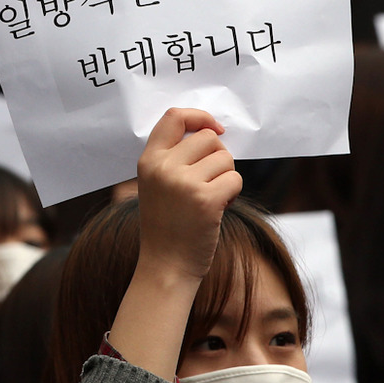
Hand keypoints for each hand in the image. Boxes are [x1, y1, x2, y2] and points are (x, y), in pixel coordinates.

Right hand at [108, 108, 241, 379]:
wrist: (165, 266)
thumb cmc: (166, 225)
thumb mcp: (157, 184)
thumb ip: (174, 157)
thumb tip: (212, 131)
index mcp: (149, 160)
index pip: (174, 117)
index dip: (200, 116)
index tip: (215, 128)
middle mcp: (163, 167)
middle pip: (208, 138)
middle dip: (219, 158)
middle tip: (210, 182)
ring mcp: (183, 183)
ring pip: (225, 160)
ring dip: (226, 178)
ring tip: (210, 200)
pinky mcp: (206, 200)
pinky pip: (234, 179)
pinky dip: (232, 194)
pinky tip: (218, 210)